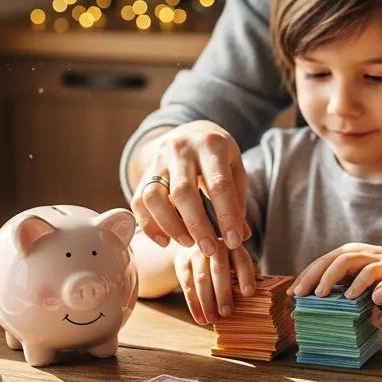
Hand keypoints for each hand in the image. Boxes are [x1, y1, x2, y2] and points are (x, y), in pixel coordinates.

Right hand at [132, 120, 250, 256]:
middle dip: (197, 226)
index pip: (219, 185)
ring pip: (154, 196)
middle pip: (183, 192)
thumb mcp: (235, 168)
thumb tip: (242, 236)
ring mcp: (159, 159)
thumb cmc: (218, 156)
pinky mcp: (145, 171)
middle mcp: (181, 148)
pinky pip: (139, 201)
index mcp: (211, 145)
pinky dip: (149, 225)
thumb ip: (237, 200)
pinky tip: (165, 241)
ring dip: (170, 226)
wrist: (191, 131)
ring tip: (187, 243)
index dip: (227, 216)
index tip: (234, 242)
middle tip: (209, 250)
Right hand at [173, 242, 256, 325]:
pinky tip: (200, 318)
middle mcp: (214, 245)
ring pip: (201, 279)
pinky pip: (187, 286)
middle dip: (223, 293)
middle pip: (219, 269)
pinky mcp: (182, 263)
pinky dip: (194, 305)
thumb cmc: (224, 260)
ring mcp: (196, 253)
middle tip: (227, 312)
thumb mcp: (236, 261)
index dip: (246, 276)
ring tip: (213, 319)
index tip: (249, 294)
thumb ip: (246, 273)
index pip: (241, 260)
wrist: (194, 244)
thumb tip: (262, 292)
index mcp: (233, 245)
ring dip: (207, 302)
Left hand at [290, 243, 381, 299]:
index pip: (322, 262)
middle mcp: (360, 252)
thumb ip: (349, 293)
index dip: (306, 276)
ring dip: (330, 277)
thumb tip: (324, 310)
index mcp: (351, 256)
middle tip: (298, 294)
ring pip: (345, 260)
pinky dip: (359, 283)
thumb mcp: (366, 288)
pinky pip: (370, 271)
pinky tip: (350, 296)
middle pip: (329, 259)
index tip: (292, 293)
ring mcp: (375, 257)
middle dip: (311, 275)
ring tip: (319, 294)